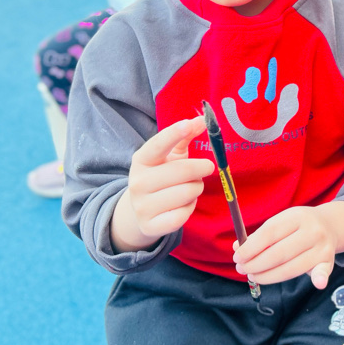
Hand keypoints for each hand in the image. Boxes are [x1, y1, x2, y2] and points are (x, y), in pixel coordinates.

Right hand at [111, 116, 212, 251]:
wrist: (142, 211)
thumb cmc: (162, 175)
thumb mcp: (171, 154)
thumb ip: (186, 135)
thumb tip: (202, 119)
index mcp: (141, 160)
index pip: (158, 144)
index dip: (173, 134)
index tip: (187, 123)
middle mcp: (137, 182)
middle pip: (184, 171)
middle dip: (201, 168)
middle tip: (206, 168)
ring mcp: (142, 206)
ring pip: (189, 192)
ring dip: (197, 188)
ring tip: (189, 188)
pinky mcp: (151, 226)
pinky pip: (184, 214)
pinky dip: (190, 208)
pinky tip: (182, 205)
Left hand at [232, 201, 343, 288]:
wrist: (329, 225)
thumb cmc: (297, 226)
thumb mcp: (281, 222)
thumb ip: (260, 235)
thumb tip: (238, 248)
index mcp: (297, 216)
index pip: (269, 233)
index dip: (250, 248)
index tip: (237, 257)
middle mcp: (312, 230)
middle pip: (278, 253)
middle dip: (255, 265)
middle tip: (242, 269)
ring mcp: (322, 246)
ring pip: (291, 268)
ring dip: (267, 276)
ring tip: (253, 275)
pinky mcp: (328, 261)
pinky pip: (323, 271)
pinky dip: (320, 278)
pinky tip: (317, 284)